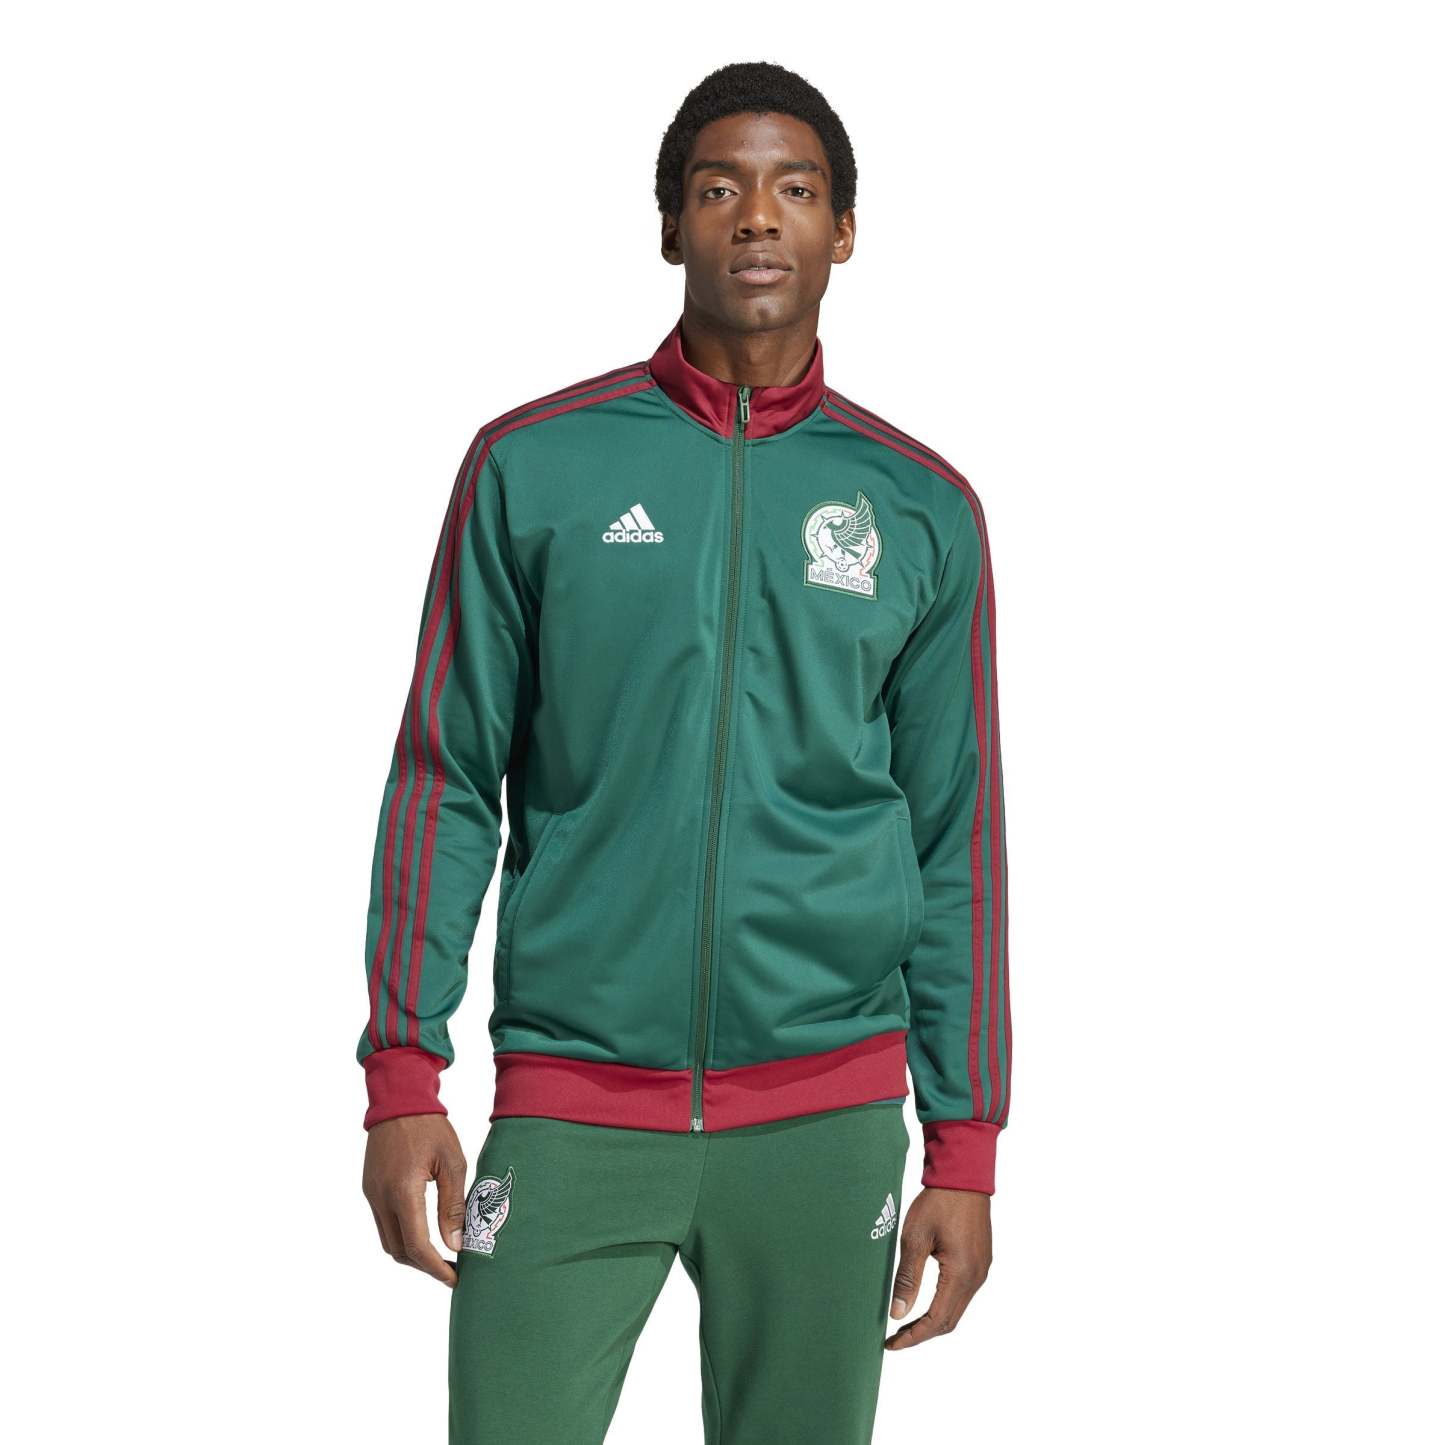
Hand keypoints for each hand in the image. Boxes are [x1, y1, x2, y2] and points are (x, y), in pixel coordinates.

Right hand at [362, 1114, 467, 1286]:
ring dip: (412, 1253)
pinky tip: (423, 1232)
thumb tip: (455, 1243)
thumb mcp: (452, 1163)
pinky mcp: (370, 1189)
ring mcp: (371, 1194)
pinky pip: (383, 1223)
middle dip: (424, 1266)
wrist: (399, 1099)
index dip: (436, 1268)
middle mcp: (381, 1197)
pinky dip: (402, 1235)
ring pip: (388, 1241)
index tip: (454, 1278)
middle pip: (398, 1251)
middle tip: (451, 1269)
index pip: (416, 1245)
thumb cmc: (431, 1127)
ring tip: (440, 1254)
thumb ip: (453, 1206)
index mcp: (403, 1191)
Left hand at [884, 1187, 991, 1348]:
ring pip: (957, 1309)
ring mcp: (981, 1269)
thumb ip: (908, 1278)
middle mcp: (976, 1277)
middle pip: (949, 1321)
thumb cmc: (938, 1202)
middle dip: (921, 1333)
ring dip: (932, 1320)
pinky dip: (943, 1305)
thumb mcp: (915, 1238)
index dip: (913, 1337)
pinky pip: (963, 1294)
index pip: (936, 1320)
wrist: (963, 1175)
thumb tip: (898, 1313)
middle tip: (894, 1338)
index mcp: (961, 1274)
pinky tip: (925, 1301)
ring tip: (905, 1323)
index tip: (891, 1344)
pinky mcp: (981, 1261)